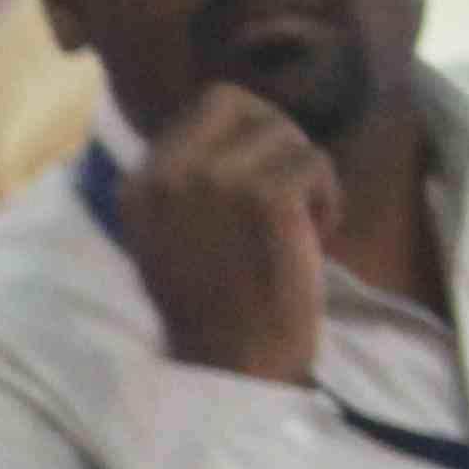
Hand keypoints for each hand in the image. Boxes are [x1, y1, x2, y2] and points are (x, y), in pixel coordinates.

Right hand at [118, 80, 337, 384]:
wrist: (233, 363)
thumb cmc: (212, 307)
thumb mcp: (171, 238)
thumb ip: (185, 184)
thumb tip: (236, 132)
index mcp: (140, 185)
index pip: (210, 106)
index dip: (248, 133)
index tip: (257, 179)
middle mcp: (168, 174)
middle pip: (248, 105)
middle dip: (278, 141)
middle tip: (287, 192)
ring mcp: (215, 182)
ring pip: (286, 134)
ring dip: (306, 175)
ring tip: (301, 222)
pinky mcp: (264, 197)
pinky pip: (313, 162)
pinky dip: (328, 196)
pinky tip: (317, 233)